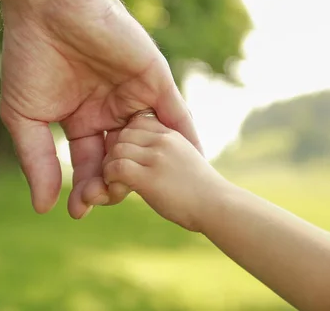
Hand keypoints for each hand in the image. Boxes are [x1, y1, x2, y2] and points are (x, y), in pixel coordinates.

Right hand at [0, 0, 201, 218]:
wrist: (49, 8)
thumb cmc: (30, 58)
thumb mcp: (26, 117)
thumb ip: (38, 161)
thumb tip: (43, 207)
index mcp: (80, 118)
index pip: (89, 162)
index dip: (85, 187)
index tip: (78, 211)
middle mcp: (109, 109)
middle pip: (120, 157)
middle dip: (113, 182)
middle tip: (105, 200)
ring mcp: (133, 95)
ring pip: (149, 141)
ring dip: (151, 168)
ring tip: (157, 195)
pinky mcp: (155, 79)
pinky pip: (176, 114)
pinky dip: (185, 138)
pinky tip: (191, 164)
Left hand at [103, 112, 223, 230]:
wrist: (219, 207)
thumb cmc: (202, 190)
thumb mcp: (185, 158)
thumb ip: (165, 151)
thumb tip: (143, 157)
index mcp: (171, 134)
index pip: (136, 122)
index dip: (127, 139)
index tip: (130, 157)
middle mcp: (163, 141)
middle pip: (123, 134)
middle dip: (115, 152)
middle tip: (118, 172)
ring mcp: (157, 157)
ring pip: (117, 150)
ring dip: (110, 167)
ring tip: (117, 182)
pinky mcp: (149, 177)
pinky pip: (117, 168)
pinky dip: (111, 178)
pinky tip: (118, 189)